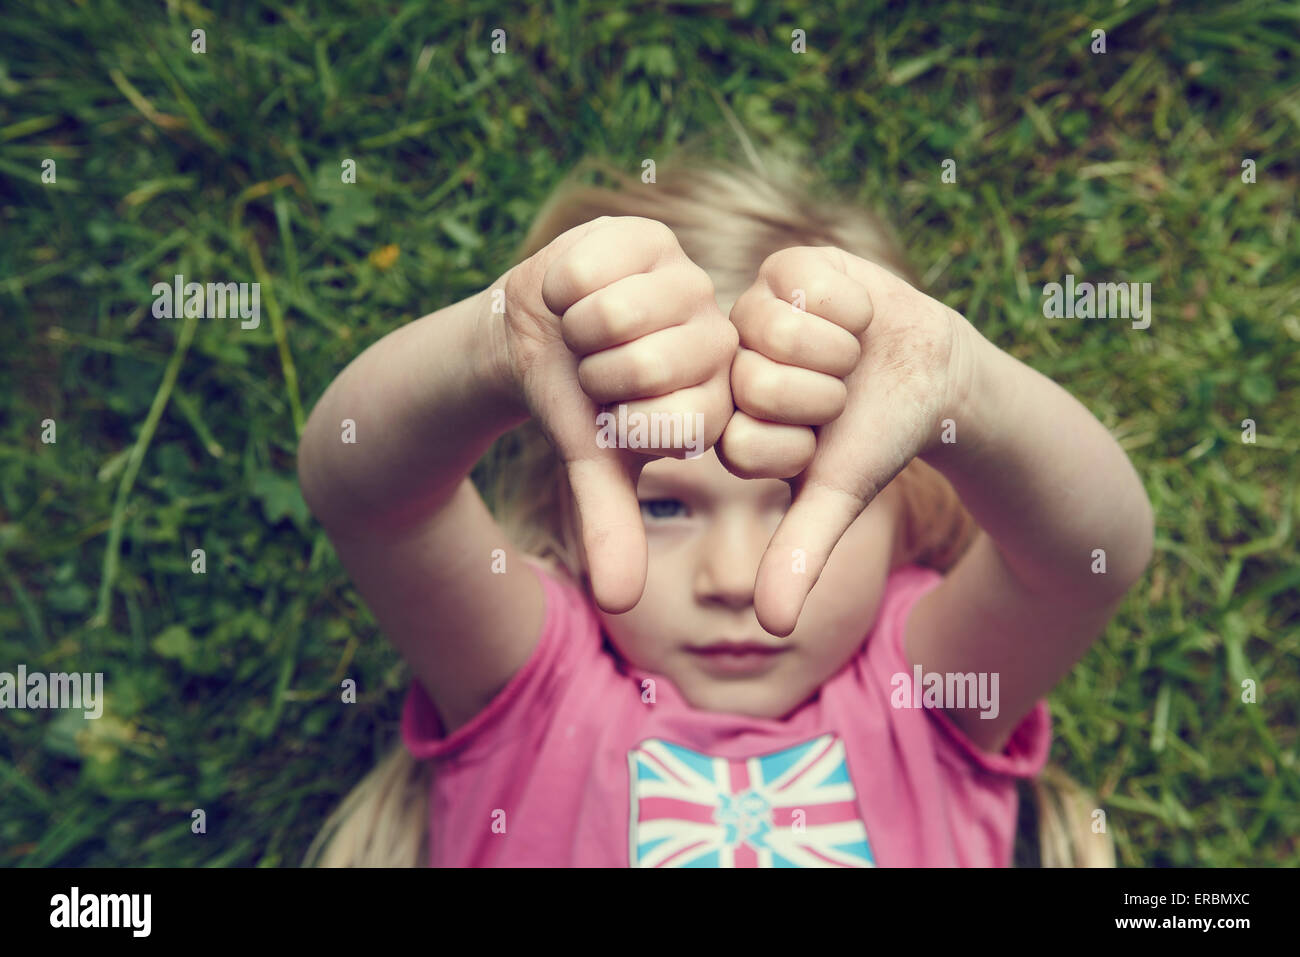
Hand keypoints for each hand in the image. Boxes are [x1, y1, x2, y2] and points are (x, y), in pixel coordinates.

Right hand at [497, 216, 737, 613]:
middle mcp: (717, 336)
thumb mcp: (594, 465)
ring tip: (586, 330)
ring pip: (620, 314)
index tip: (614, 411)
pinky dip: (563, 287)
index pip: (684, 419)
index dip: (626, 420)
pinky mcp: (648, 237)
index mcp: (719, 395)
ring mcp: (686, 280)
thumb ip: (613, 527)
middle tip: (596, 365)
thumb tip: (619, 605)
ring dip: (578, 329)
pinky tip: (576, 291)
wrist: (533, 339)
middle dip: (598, 373)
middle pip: (653, 363)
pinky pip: (592, 269)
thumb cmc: (576, 406)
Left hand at [717, 246, 973, 635]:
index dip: (801, 442)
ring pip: (782, 331)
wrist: (930, 372)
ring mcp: (754, 310)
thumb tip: (771, 628)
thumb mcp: (840, 495)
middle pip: (758, 382)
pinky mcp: (786, 267)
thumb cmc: (876, 437)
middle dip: (823, 394)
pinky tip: (856, 313)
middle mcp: (727, 364)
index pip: (742, 439)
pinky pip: (808, 284)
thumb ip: (800, 554)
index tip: (823, 437)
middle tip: (840, 390)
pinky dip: (851, 303)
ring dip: (840, 348)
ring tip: (849, 352)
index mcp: (724, 420)